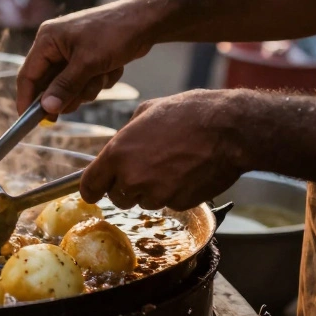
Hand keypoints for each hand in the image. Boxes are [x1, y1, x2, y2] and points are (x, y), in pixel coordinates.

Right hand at [17, 1, 154, 114]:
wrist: (145, 21)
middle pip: (50, 85)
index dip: (27, 99)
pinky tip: (113, 67)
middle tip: (83, 95)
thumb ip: (65, 87)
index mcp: (47, 40)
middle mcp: (56, 46)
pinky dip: (100, 80)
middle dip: (71, 92)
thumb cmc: (114, 34)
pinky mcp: (88, 59)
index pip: (28, 75)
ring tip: (104, 72)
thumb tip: (46, 108)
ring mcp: (72, 53)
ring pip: (71, 87)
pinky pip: (86, 82)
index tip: (29, 121)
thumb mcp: (87, 63)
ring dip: (89, 86)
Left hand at [79, 90, 252, 210]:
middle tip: (144, 168)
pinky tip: (186, 172)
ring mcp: (155, 193)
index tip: (94, 190)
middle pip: (116, 197)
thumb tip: (120, 145)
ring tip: (170, 165)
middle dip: (125, 186)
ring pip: (143, 201)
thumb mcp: (146, 112)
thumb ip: (126, 135)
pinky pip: (168, 203)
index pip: (89, 186)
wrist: (227, 128)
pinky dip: (173, 192)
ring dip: (150, 189)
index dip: (91, 189)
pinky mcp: (178, 203)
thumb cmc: (187, 113)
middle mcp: (131, 177)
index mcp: (117, 154)